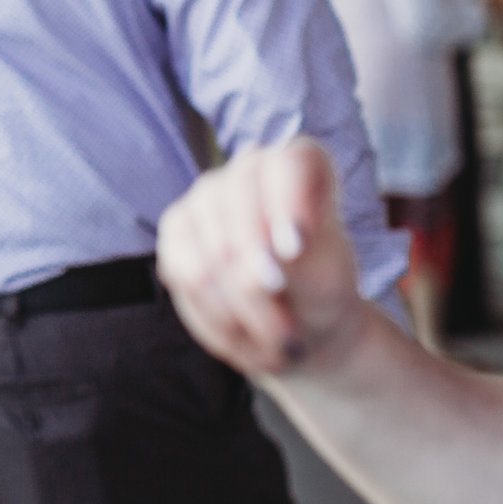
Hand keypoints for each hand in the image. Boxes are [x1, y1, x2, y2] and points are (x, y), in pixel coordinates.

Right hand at [155, 138, 371, 379]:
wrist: (294, 323)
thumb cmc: (319, 292)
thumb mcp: (326, 281)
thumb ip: (297, 268)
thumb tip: (252, 268)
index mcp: (298, 167)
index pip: (292, 164)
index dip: (289, 203)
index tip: (295, 250)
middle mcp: (248, 170)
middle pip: (241, 210)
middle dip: (260, 279)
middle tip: (287, 332)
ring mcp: (206, 197)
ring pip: (211, 252)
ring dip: (242, 311)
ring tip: (272, 339)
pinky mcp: (176, 229)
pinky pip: (184, 274)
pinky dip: (215, 313)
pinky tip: (240, 329)